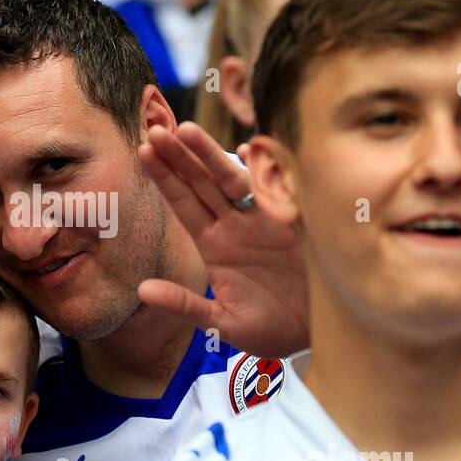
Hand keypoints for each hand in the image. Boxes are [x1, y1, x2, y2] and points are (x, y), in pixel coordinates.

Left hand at [138, 122, 309, 358]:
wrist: (318, 332)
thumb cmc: (269, 329)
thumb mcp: (224, 322)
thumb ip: (185, 305)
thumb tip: (142, 291)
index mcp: (215, 244)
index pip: (184, 203)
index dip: (165, 177)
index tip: (144, 150)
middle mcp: (236, 225)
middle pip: (202, 183)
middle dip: (180, 156)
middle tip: (157, 128)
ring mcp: (265, 219)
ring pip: (232, 180)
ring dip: (210, 156)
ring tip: (186, 130)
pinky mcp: (296, 222)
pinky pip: (279, 189)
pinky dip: (266, 169)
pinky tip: (250, 146)